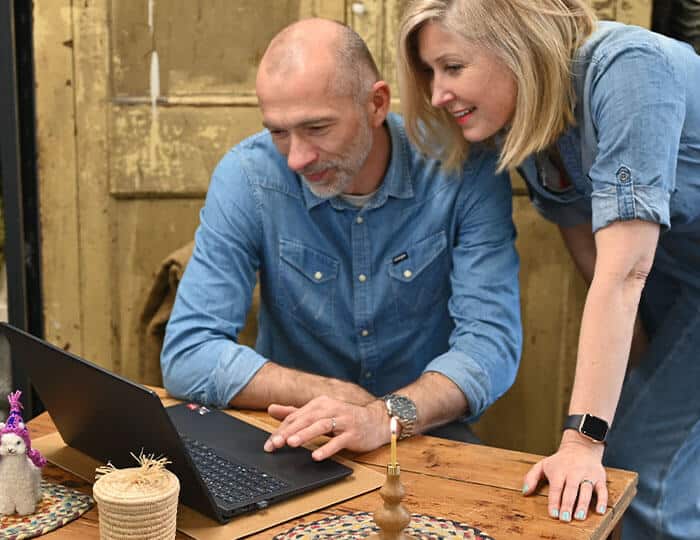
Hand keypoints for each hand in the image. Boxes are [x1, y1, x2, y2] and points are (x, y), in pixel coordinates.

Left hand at [262, 396, 387, 459]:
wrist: (377, 421)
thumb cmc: (345, 418)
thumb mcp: (320, 413)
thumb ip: (295, 412)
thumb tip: (271, 409)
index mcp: (320, 403)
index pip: (297, 416)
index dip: (281, 429)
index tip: (269, 443)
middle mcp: (331, 409)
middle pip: (307, 419)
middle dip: (289, 432)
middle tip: (275, 443)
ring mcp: (343, 421)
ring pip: (322, 426)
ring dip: (306, 434)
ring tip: (292, 443)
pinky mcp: (353, 434)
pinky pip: (339, 441)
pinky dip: (327, 448)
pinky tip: (316, 456)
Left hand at [522, 431, 607, 521]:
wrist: (580, 447)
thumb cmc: (560, 461)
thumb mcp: (543, 465)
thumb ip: (531, 477)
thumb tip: (524, 492)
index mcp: (559, 470)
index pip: (556, 488)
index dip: (554, 501)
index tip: (553, 514)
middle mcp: (574, 472)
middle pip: (570, 489)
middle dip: (567, 504)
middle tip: (565, 518)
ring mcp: (587, 475)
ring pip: (586, 490)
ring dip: (583, 504)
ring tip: (579, 517)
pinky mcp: (599, 477)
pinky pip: (602, 489)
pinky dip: (602, 500)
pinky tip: (600, 511)